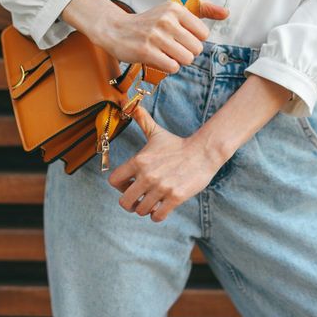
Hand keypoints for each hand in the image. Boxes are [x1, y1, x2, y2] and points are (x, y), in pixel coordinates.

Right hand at [60, 0, 229, 73]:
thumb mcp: (173, 11)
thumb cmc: (148, 23)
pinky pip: (172, 67)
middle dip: (187, 53)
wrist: (115, 30)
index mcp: (174, 9)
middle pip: (196, 49)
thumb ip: (202, 10)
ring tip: (165, 54)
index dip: (193, 40)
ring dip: (178, 61)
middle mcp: (166, 20)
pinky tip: (158, 60)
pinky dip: (168, 67)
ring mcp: (155, 36)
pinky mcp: (146, 51)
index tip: (179, 38)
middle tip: (171, 48)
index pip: (203, 34)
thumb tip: (226, 13)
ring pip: (186, 59)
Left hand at [107, 104, 228, 221]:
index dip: (118, 186)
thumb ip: (140, 119)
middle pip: (125, 201)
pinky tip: (160, 208)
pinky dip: (157, 215)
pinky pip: (157, 216)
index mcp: (139, 161)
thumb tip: (125, 100)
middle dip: (130, 203)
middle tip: (137, 200)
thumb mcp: (156, 132)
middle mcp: (147, 175)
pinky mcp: (175, 197)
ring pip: (141, 210)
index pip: (114, 181)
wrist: (203, 152)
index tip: (127, 185)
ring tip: (151, 203)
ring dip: (144, 209)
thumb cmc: (176, 144)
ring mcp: (161, 187)